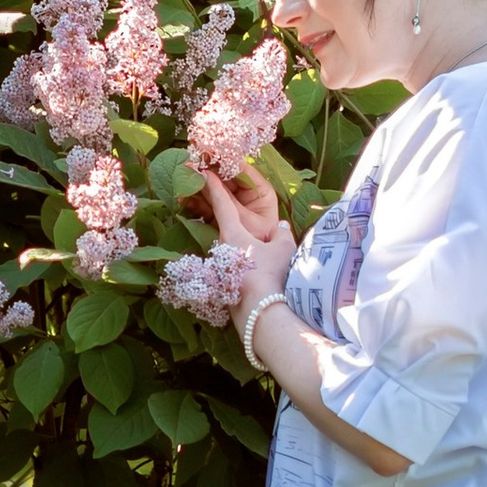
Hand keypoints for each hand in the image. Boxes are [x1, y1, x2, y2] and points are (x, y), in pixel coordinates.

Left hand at [201, 163, 295, 299]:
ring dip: (233, 240)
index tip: (204, 172)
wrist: (259, 313)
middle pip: (222, 226)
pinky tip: (249, 267)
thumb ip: (281, 233)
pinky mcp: (224, 286)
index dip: (214, 187)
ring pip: (227, 248)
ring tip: (243, 237)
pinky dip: (236, 259)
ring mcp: (220, 269)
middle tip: (216, 197)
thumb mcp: (282, 248)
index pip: (222, 204)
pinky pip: (231, 265)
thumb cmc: (270, 274)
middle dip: (221, 212)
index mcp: (232, 234)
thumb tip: (280, 227)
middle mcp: (221, 249)